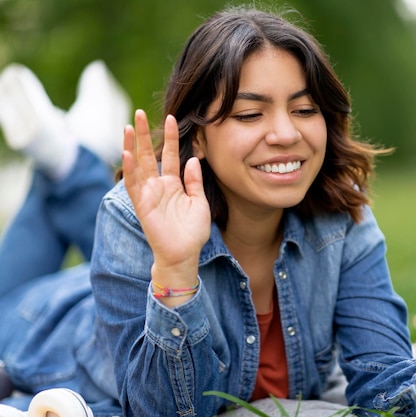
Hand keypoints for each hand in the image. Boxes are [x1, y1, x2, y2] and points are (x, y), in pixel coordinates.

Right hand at [122, 109, 210, 287]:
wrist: (184, 254)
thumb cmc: (192, 232)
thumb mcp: (200, 202)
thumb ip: (195, 181)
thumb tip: (192, 159)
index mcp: (173, 184)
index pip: (170, 155)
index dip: (170, 137)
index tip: (170, 118)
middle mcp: (158, 186)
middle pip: (149, 154)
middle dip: (144, 134)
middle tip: (139, 113)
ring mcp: (148, 194)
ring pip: (137, 165)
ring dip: (132, 146)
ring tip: (129, 126)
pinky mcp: (142, 205)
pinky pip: (133, 184)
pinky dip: (130, 168)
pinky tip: (127, 152)